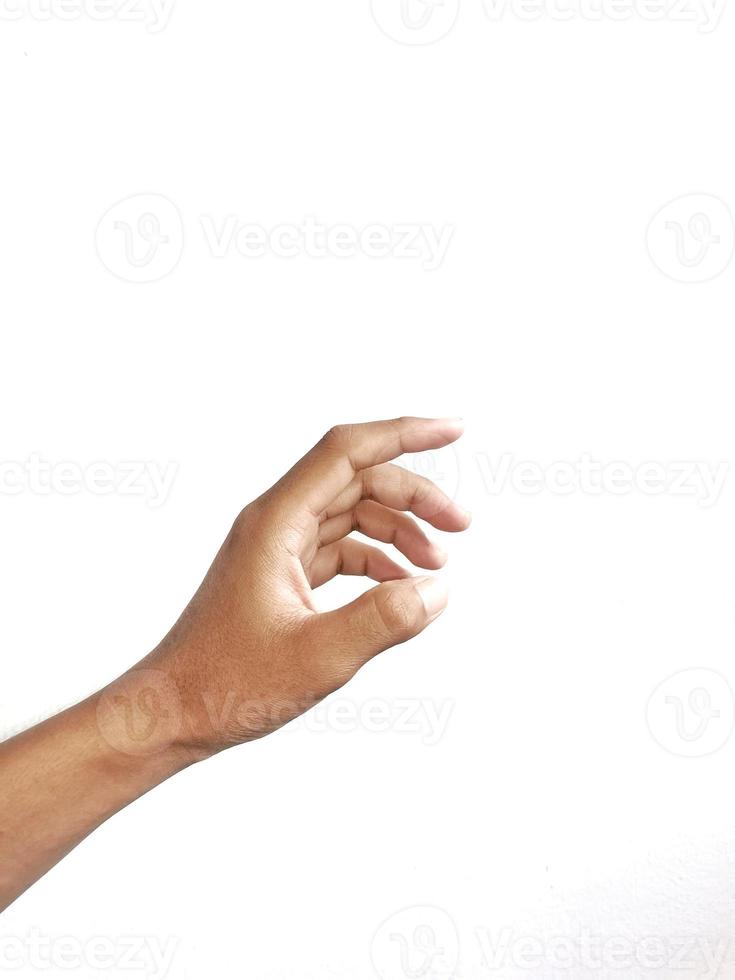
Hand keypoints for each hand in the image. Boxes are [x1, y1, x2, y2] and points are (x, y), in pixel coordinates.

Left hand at [100, 417, 469, 758]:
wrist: (173, 712)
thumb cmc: (227, 685)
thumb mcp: (318, 658)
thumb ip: (384, 620)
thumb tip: (438, 590)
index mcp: (276, 523)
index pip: (347, 452)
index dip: (405, 433)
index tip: (454, 429)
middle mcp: (275, 523)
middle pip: (357, 480)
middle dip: (415, 495)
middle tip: (461, 525)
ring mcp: (277, 548)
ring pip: (351, 513)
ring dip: (399, 529)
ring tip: (437, 563)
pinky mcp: (281, 574)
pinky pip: (339, 548)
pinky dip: (377, 559)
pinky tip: (401, 587)